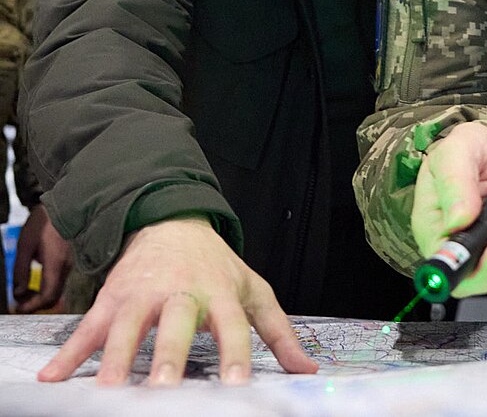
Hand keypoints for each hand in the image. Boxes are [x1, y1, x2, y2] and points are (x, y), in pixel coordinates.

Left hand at [13, 203, 72, 312]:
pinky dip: (47, 286)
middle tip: (20, 302)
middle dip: (36, 303)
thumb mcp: (24, 246)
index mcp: (55, 264)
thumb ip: (20, 271)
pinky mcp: (70, 259)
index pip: (47, 297)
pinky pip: (59, 280)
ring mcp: (70, 263)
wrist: (64, 204)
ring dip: (41, 295)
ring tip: (25, 291)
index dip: (31, 307)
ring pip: (57, 290)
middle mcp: (66, 267)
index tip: (18, 308)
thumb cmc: (43, 223)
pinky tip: (37, 280)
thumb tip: (18, 292)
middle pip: (54, 297)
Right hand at [36, 216, 317, 385]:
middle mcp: (180, 293)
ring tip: (107, 390)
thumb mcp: (252, 291)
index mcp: (219, 293)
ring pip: (128, 326)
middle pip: (175, 323)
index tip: (236, 384)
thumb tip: (309, 370)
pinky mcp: (113, 298)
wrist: (171, 221)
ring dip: (116, 356)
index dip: (234, 354)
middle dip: (168, 354)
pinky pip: (89, 328)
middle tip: (163, 387)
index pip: (231, 326)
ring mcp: (143, 295)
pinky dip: (70, 353)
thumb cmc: (216, 266)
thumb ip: (278, 333)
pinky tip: (53, 378)